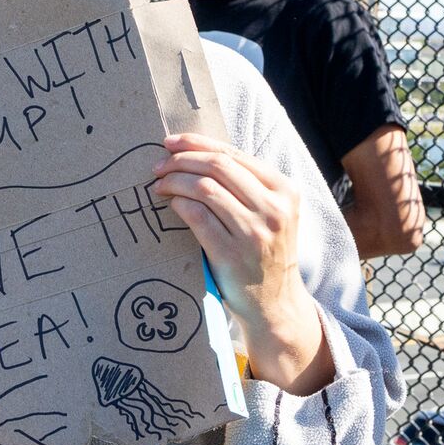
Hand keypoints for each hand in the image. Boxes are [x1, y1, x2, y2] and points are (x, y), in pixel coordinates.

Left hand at [151, 133, 328, 392]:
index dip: (197, 143)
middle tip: (159, 165)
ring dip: (174, 181)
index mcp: (284, 190)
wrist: (274, 302)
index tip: (171, 143)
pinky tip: (170, 203)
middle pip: (217, 166)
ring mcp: (254, 231)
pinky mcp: (232, 253)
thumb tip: (196, 153)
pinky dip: (179, 203)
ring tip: (159, 185)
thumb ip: (245, 184)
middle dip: (182, 160)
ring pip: (204, 188)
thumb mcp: (270, 212)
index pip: (234, 154)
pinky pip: (197, 216)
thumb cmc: (264, 251)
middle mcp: (273, 208)